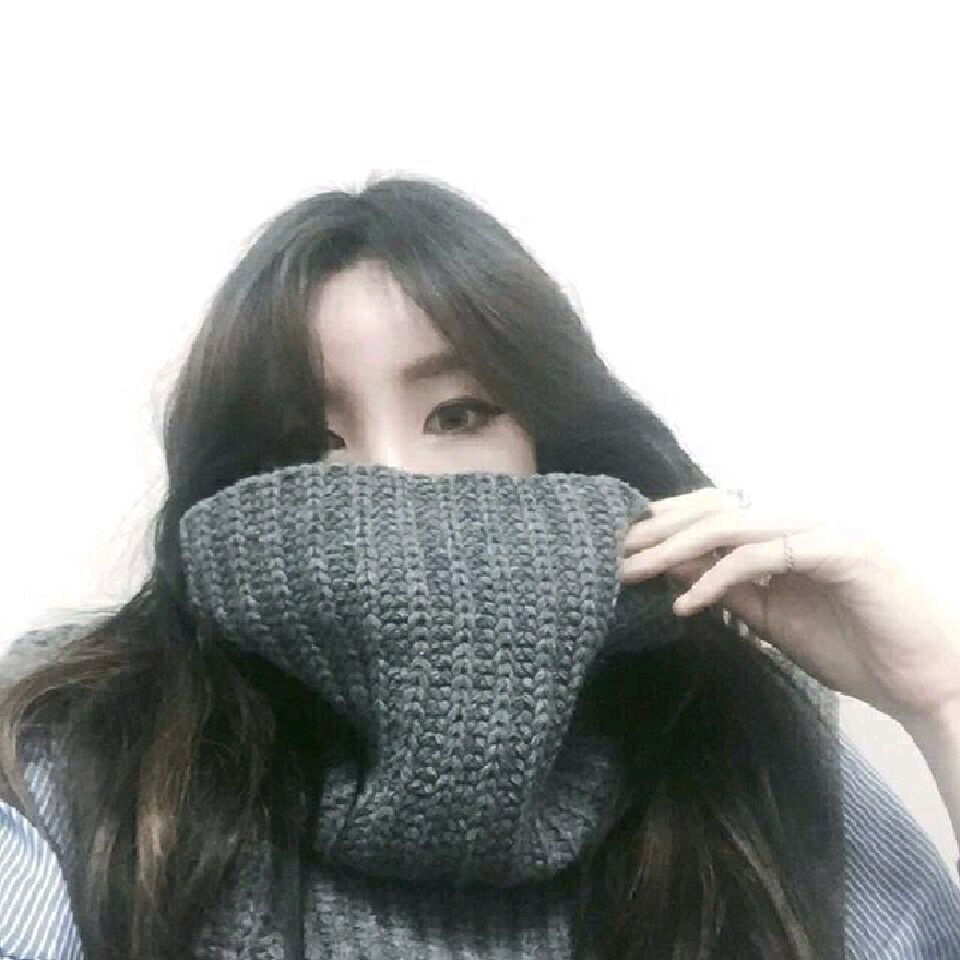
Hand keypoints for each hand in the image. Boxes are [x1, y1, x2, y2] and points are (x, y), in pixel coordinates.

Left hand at [618, 486, 959, 729]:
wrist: (927, 684)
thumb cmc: (855, 651)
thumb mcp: (775, 621)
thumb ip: (732, 592)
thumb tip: (676, 573)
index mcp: (787, 536)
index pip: (717, 513)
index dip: (668, 524)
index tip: (625, 545)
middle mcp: (804, 524)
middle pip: (717, 509)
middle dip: (661, 528)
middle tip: (617, 551)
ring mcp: (825, 534)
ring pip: (735, 524)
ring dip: (679, 546)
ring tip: (636, 570)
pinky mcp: (843, 553)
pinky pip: (765, 558)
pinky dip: (720, 577)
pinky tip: (687, 602)